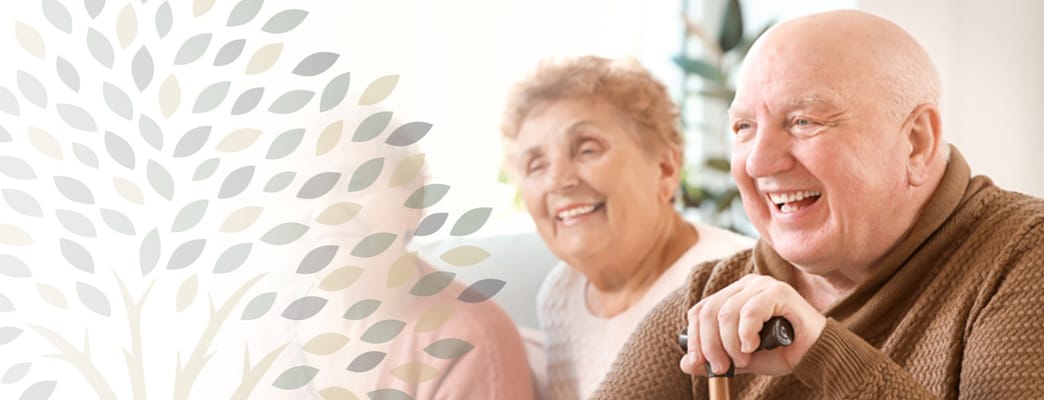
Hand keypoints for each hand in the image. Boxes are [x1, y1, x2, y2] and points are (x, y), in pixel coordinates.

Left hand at [679, 274, 825, 376]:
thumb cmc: (782, 352)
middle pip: (709, 312)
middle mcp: (746, 285)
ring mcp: (762, 285)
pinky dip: (746, 334)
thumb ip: (716, 358)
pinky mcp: (779, 291)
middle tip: (720, 368)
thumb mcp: (741, 358)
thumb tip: (685, 364)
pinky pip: (750, 311)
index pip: (700, 310)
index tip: (699, 363)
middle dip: (709, 344)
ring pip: (726, 313)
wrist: (817, 355)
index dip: (695, 338)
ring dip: (730, 343)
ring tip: (743, 359)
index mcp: (734, 295)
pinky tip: (753, 347)